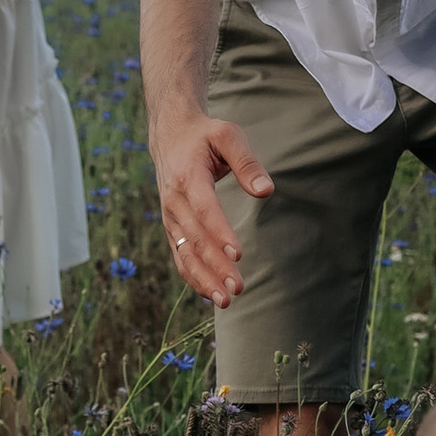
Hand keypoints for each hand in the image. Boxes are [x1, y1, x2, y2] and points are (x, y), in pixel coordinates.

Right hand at [152, 110, 272, 303]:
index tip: (237, 255)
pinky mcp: (172, 227)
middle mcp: (174, 201)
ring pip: (185, 254)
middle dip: (216, 266)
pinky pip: (180, 256)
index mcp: (188, 177)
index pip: (205, 210)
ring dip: (204, 279)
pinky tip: (211, 295)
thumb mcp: (228, 135)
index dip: (220, 233)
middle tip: (238, 288)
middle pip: (195, 239)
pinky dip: (193, 278)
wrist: (169, 135)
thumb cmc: (204, 135)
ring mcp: (170, 217)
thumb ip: (247, 162)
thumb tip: (265, 191)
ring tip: (226, 300)